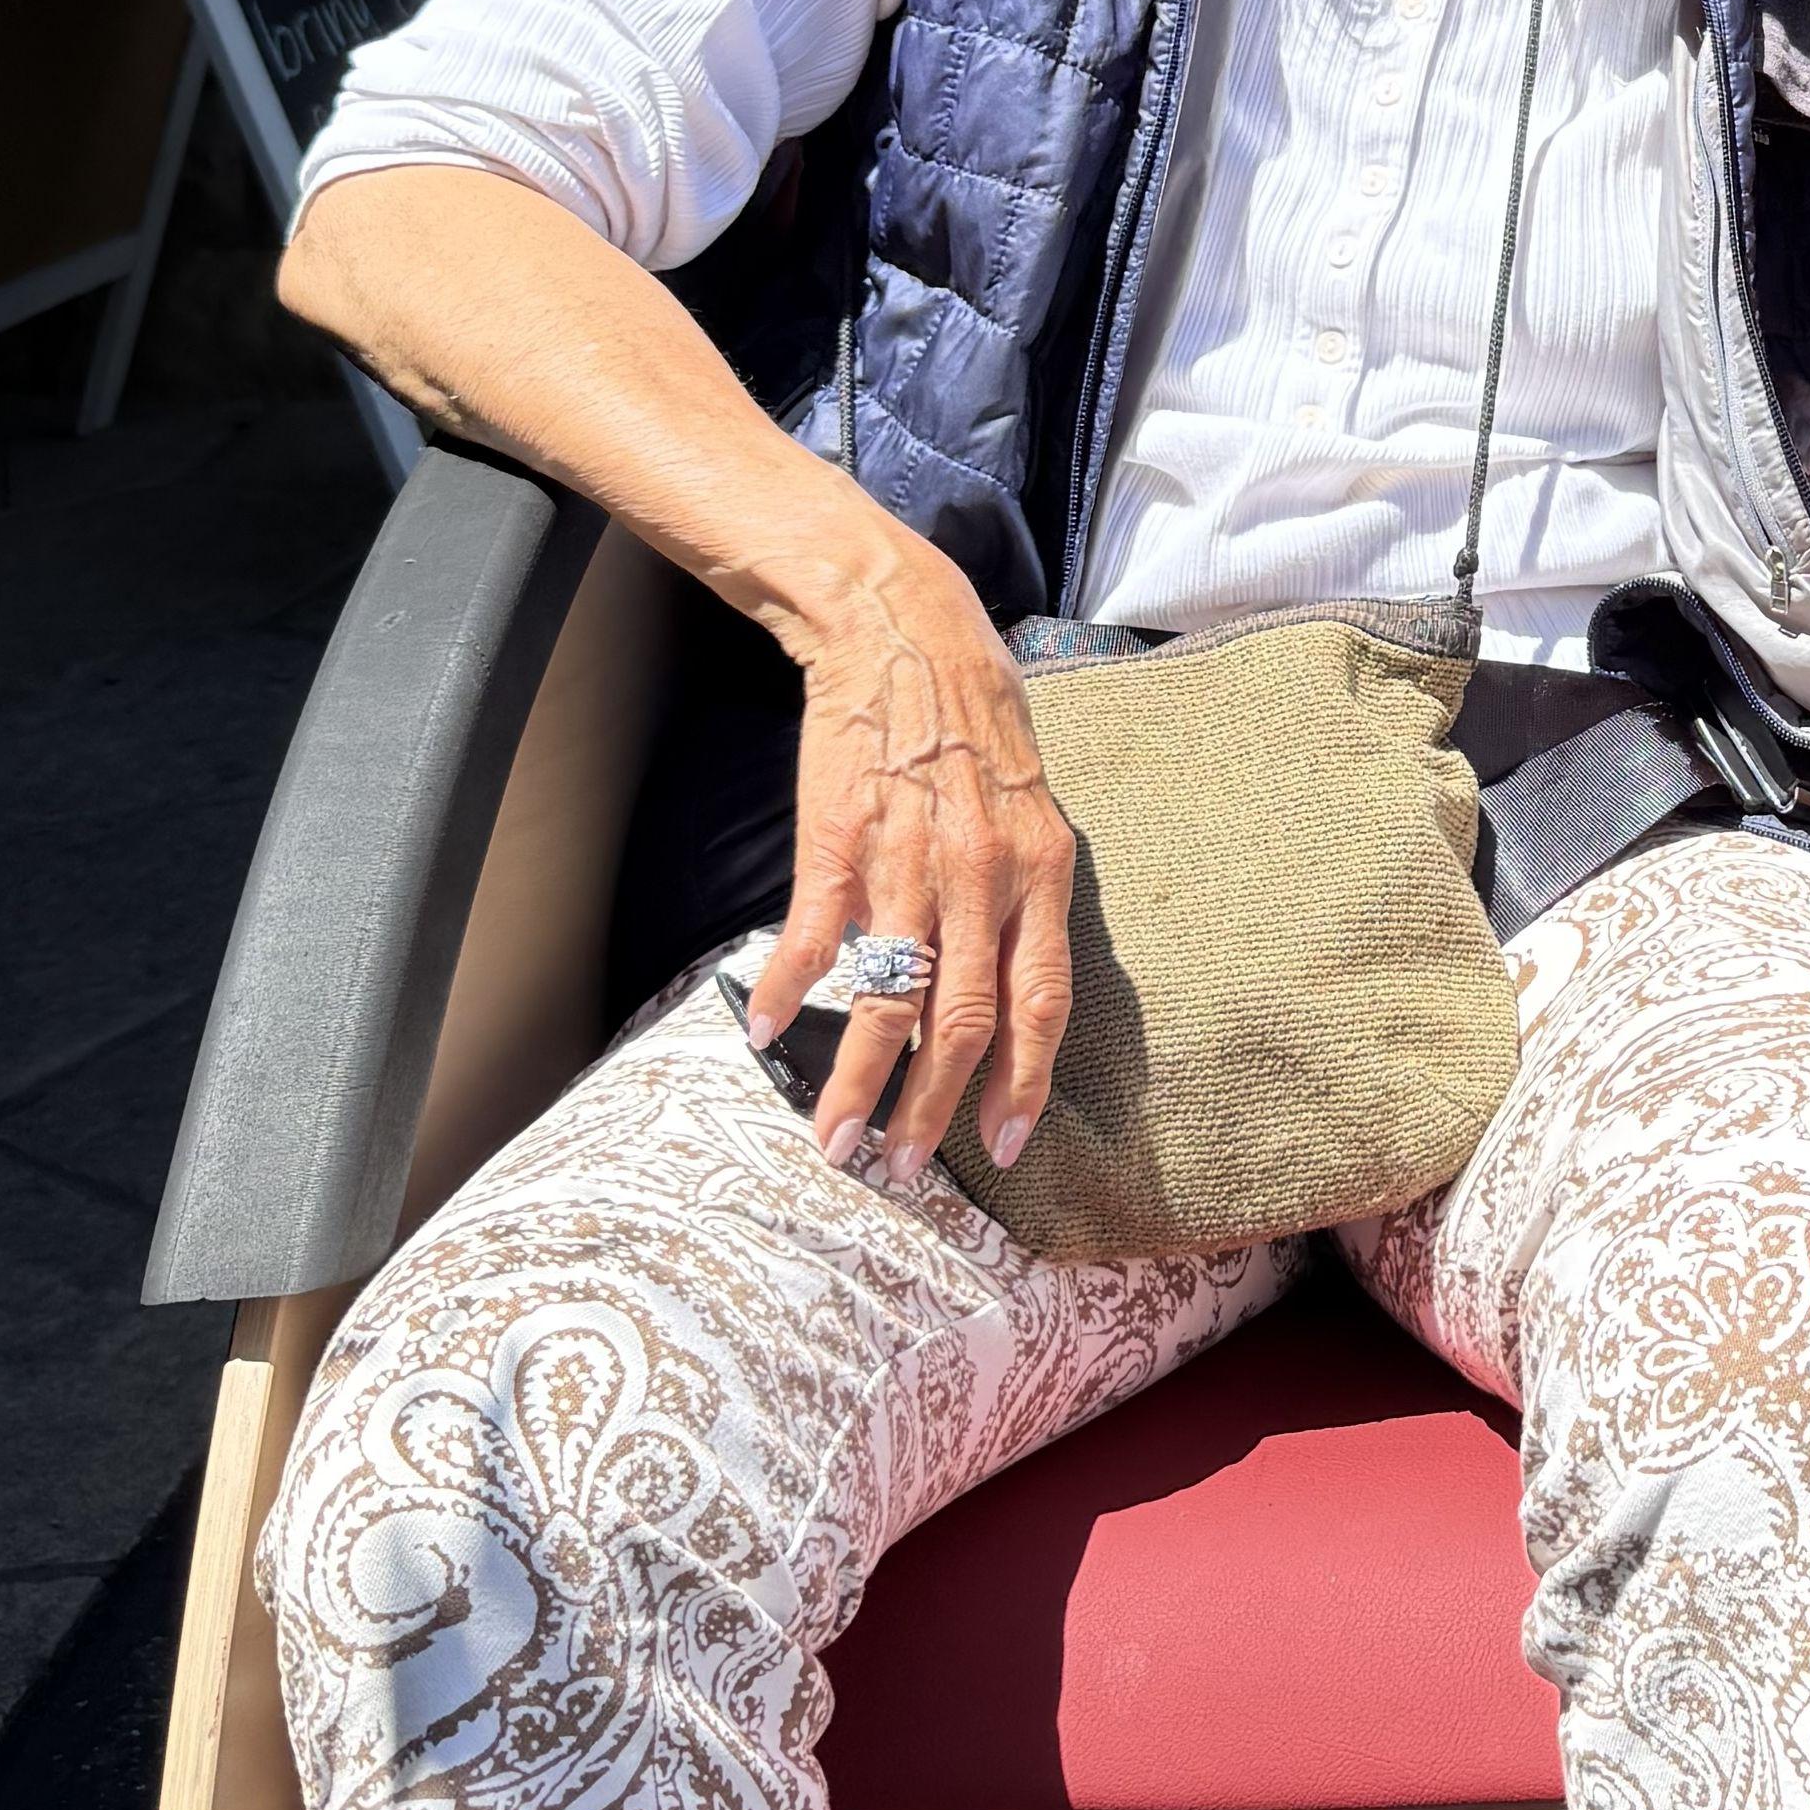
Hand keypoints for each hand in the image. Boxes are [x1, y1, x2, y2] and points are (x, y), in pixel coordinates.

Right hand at [749, 535, 1084, 1185]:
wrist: (906, 637)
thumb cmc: (976, 728)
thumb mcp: (1033, 811)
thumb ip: (1025, 900)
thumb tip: (1013, 993)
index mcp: (1041, 872)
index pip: (1042, 1002)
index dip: (1025, 1081)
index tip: (1007, 1146)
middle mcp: (982, 876)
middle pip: (964, 1020)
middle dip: (936, 1110)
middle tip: (905, 1172)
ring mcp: (908, 861)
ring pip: (890, 998)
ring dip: (860, 1081)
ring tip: (837, 1140)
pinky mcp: (838, 841)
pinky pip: (814, 936)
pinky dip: (789, 993)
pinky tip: (767, 1035)